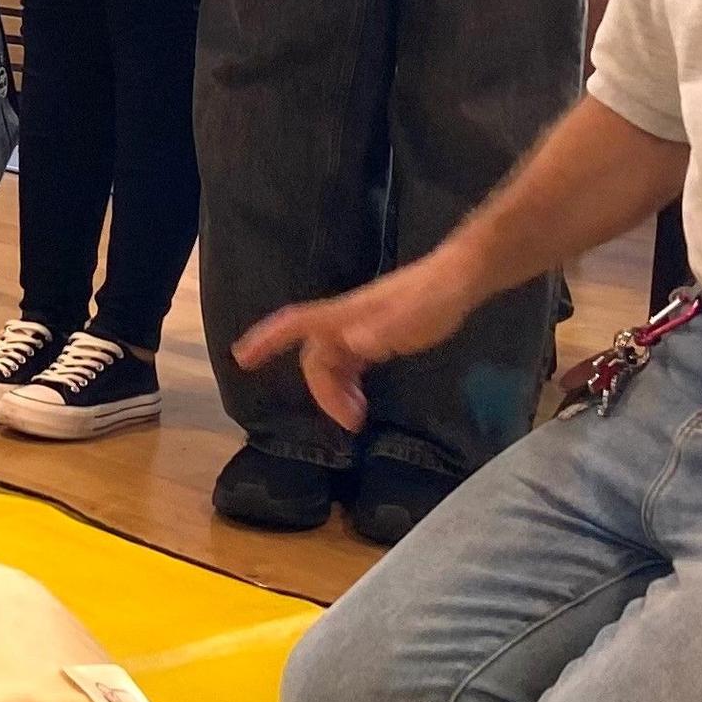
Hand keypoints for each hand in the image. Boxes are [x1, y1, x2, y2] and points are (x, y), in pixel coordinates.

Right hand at [234, 257, 470, 435]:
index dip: (266, 339)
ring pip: (331, 364)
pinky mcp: (376, 336)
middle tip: (351, 422)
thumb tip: (353, 342)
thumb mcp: (413, 316)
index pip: (296, 324)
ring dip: (336, 392)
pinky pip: (349, 365)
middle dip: (323, 392)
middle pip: (315, 359)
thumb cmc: (436, 294)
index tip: (241, 357)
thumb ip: (384, 329)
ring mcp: (360, 329)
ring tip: (358, 418)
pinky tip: (362, 401)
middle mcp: (345, 322)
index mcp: (346, 315)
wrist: (460, 278)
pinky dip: (349, 386)